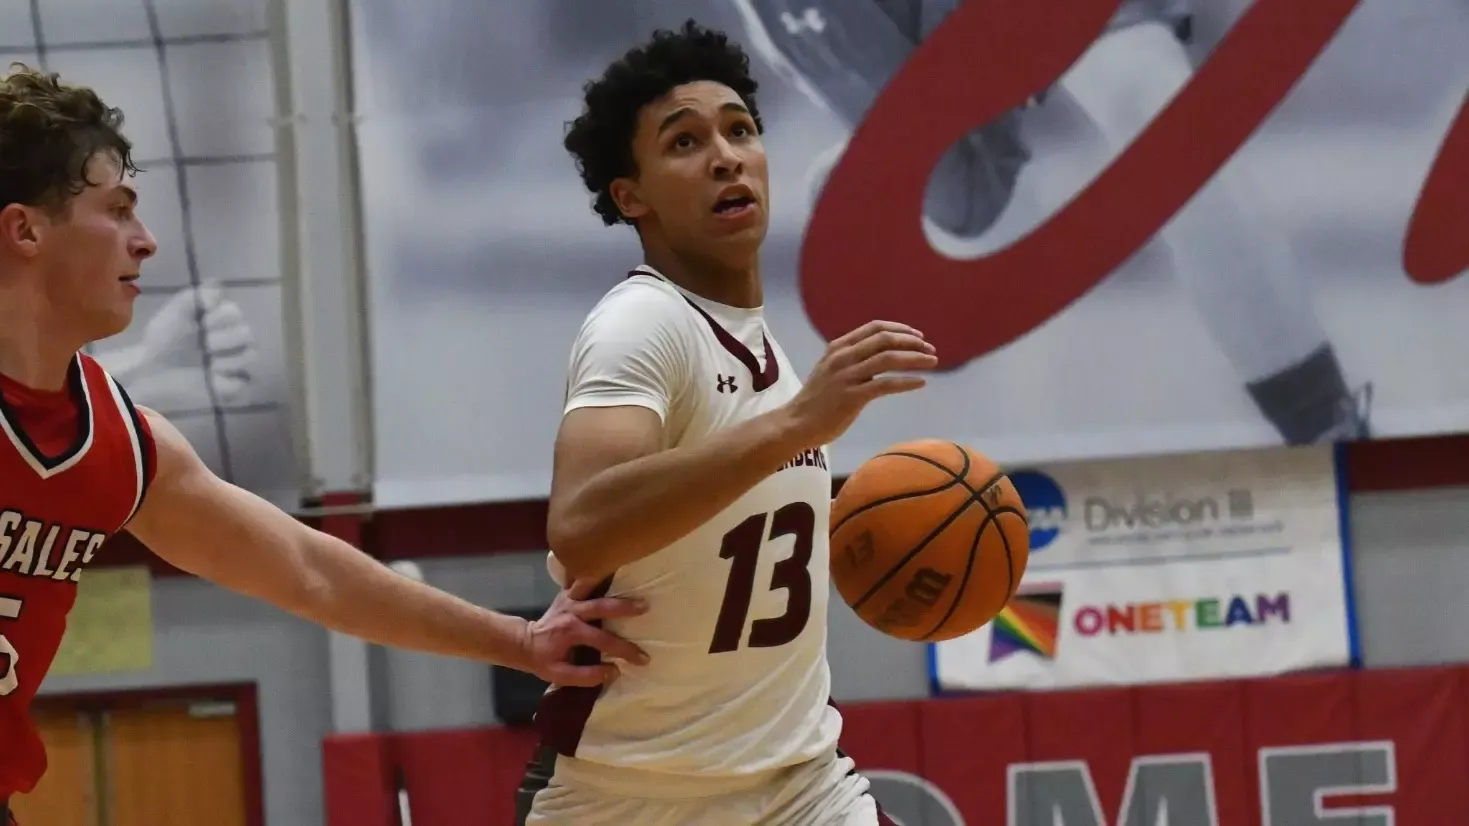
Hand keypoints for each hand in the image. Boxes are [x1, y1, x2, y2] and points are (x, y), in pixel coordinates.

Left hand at [521, 579, 650, 686]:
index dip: (626, 650)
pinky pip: (585, 581)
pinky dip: (600, 577)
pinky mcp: (568, 592)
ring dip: (616, 589)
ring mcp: (569, 598)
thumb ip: (586, 676)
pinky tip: (615, 574)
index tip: (643, 659)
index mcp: (571, 631)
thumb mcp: (559, 676)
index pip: (604, 640)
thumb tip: (614, 671)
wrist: (523, 642)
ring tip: (635, 588)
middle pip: (602, 606)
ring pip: (596, 589)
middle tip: (646, 607)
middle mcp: (572, 611)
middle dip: (625, 607)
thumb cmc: (543, 660)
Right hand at [783, 320, 936, 445]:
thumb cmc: (816, 399)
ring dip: (915, 358)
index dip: (900, 329)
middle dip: (912, 342)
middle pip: (885, 339)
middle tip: (930, 349)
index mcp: (839, 347)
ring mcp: (847, 376)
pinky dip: (907, 382)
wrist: (796, 423)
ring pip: (889, 359)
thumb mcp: (830, 369)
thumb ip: (851, 358)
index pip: (875, 327)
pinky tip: (921, 383)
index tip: (918, 336)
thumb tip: (880, 354)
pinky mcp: (852, 397)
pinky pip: (886, 384)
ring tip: (932, 362)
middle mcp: (843, 357)